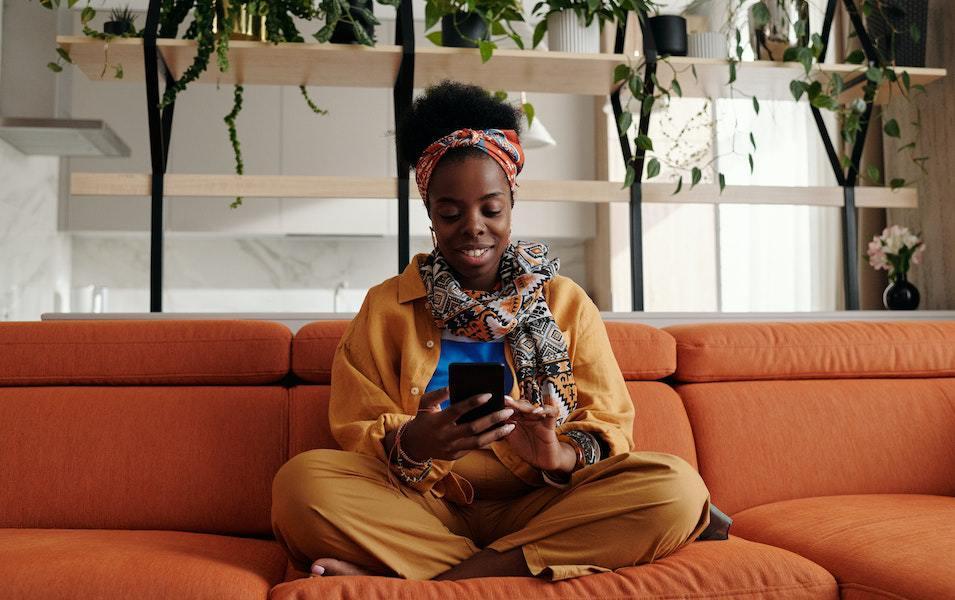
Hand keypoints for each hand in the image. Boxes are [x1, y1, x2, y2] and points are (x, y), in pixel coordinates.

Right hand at [397, 387, 514, 461]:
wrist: (414, 445)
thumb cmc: (423, 418)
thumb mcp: (425, 403)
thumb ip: (438, 394)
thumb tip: (453, 386)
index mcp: (437, 421)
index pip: (457, 410)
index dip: (472, 403)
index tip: (489, 394)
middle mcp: (445, 437)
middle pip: (473, 428)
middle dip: (492, 419)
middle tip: (508, 410)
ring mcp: (451, 448)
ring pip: (478, 442)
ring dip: (496, 434)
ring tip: (511, 425)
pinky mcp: (456, 456)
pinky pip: (476, 448)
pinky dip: (490, 440)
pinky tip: (501, 432)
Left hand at [502, 383, 575, 472]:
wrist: (543, 460)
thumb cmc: (527, 447)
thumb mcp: (512, 439)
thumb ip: (502, 430)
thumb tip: (488, 424)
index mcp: (518, 418)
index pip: (510, 408)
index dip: (503, 405)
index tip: (494, 402)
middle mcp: (528, 416)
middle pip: (521, 406)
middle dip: (512, 403)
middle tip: (504, 400)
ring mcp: (539, 419)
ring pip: (533, 407)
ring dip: (525, 406)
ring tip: (518, 406)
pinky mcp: (550, 424)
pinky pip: (552, 413)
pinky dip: (547, 409)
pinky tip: (538, 411)